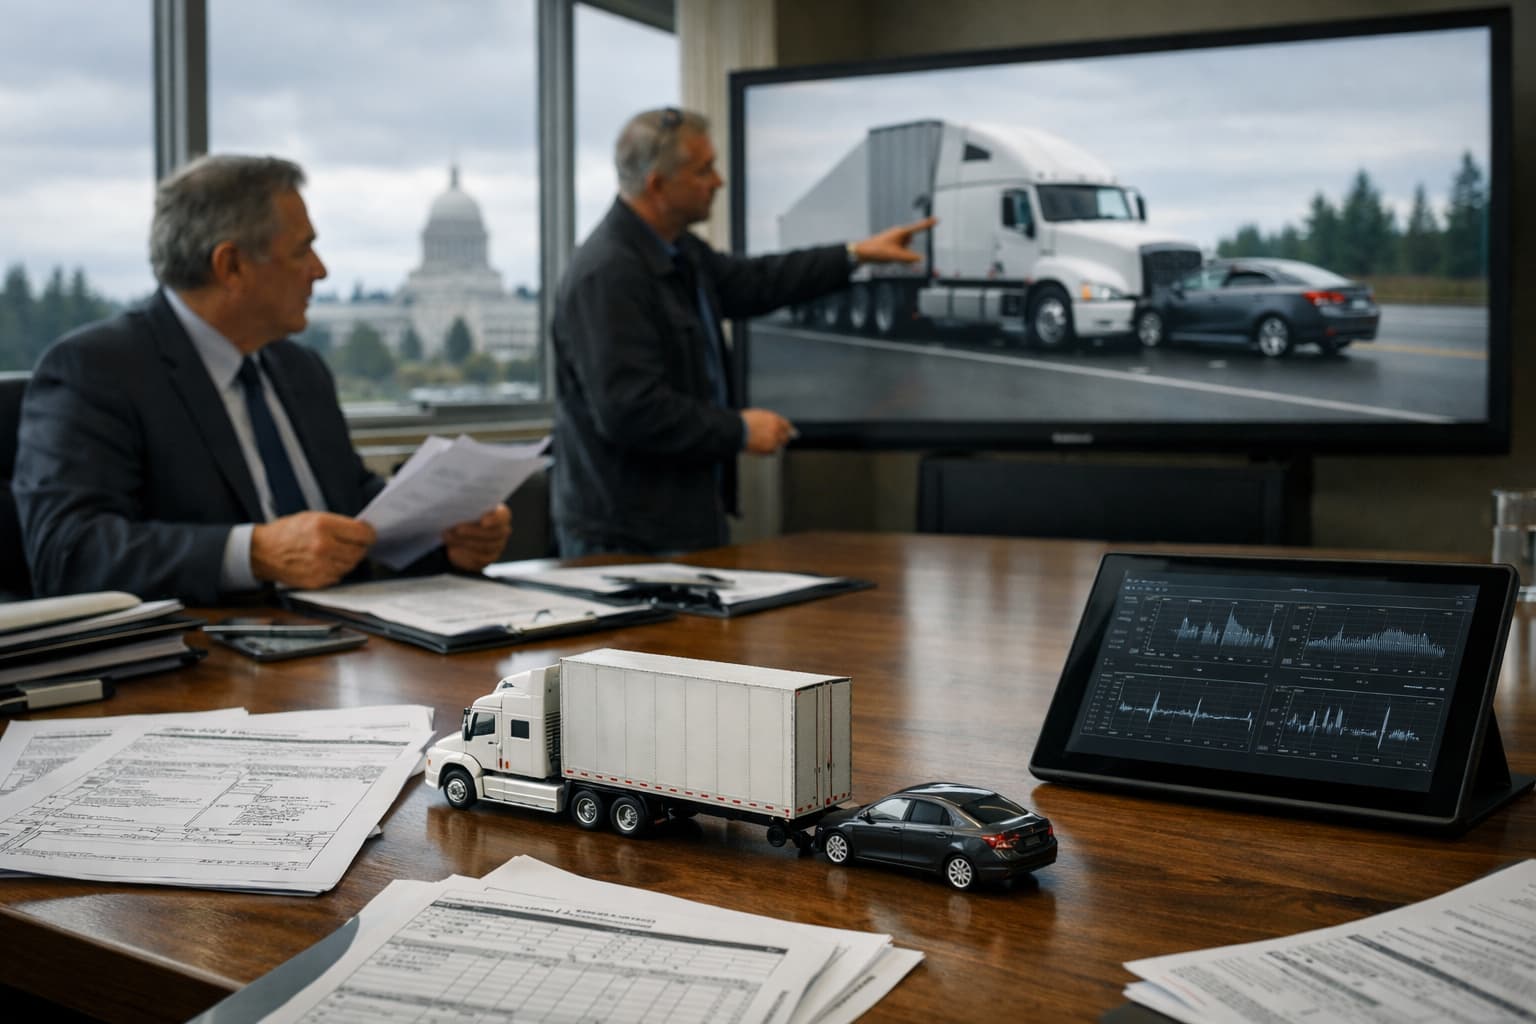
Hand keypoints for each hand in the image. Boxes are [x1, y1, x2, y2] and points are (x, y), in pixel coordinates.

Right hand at [251, 512, 375, 589]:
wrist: (263, 552)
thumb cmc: (286, 532)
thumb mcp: (312, 517)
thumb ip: (337, 524)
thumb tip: (361, 531)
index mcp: (323, 526)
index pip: (362, 533)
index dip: (369, 534)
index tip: (369, 534)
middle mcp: (323, 547)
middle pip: (360, 551)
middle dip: (360, 547)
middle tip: (356, 543)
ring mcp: (321, 566)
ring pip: (351, 565)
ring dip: (350, 559)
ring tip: (339, 551)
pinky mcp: (317, 581)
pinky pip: (339, 576)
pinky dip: (338, 569)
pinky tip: (328, 562)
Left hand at [443, 504, 512, 572]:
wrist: (462, 532)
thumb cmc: (466, 514)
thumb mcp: (466, 508)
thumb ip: (466, 508)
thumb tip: (454, 507)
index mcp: (501, 515)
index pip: (502, 517)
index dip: (494, 520)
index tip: (483, 522)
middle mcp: (503, 531)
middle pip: (493, 534)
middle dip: (473, 532)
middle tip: (456, 529)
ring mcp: (498, 546)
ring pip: (484, 548)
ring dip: (464, 543)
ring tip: (448, 537)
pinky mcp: (488, 558)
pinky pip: (479, 560)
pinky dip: (464, 555)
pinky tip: (452, 550)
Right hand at [741, 408, 794, 454]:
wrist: (737, 430)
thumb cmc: (743, 422)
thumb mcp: (758, 415)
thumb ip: (768, 420)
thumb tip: (770, 425)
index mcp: (774, 419)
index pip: (786, 425)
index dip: (786, 429)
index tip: (787, 432)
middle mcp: (777, 429)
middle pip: (785, 437)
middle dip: (782, 438)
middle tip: (776, 440)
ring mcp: (773, 440)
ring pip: (778, 445)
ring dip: (773, 445)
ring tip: (762, 444)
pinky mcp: (768, 449)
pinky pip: (771, 452)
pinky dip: (767, 451)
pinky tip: (760, 448)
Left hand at [851, 216, 937, 263]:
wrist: (862, 253)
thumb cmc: (877, 251)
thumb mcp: (896, 256)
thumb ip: (910, 258)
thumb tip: (921, 258)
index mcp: (901, 232)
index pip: (918, 228)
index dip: (928, 224)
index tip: (937, 219)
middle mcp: (898, 234)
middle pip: (911, 244)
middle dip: (907, 253)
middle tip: (894, 255)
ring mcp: (894, 239)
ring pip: (905, 249)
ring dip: (902, 256)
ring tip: (889, 257)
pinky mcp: (891, 244)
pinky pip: (900, 252)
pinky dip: (898, 256)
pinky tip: (888, 258)